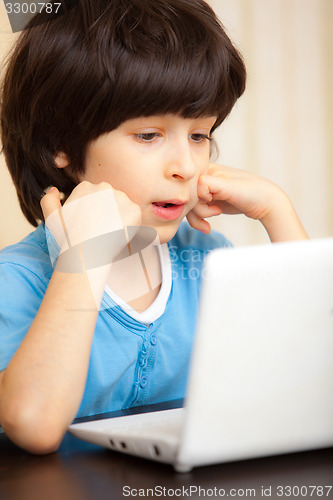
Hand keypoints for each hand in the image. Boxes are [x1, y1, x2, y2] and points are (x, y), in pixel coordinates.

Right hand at [41, 181, 141, 250]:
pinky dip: (131, 226)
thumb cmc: (69, 238)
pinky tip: (119, 234)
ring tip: (110, 234)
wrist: (87, 251)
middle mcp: (104, 187)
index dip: (94, 212)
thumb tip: (53, 189)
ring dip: (120, 219)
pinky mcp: (134, 209)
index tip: (91, 224)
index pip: (95, 197)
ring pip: (124, 208)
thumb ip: (48, 200)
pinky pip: (135, 216)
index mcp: (85, 186)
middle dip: (108, 213)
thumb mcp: (52, 218)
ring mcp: (120, 197)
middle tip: (101, 231)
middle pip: (111, 200)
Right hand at [187, 163, 307, 241]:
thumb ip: (209, 183)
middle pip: (187, 197)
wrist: (265, 203)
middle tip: (215, 212)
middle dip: (198, 210)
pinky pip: (195, 213)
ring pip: (189, 207)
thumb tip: (194, 186)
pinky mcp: (209, 202)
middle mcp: (204, 178)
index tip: (211, 199)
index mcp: (207, 169)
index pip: (188, 184)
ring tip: (213, 220)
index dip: (197, 196)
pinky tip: (207, 227)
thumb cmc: (252, 191)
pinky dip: (199, 222)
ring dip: (198, 218)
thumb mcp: (229, 186)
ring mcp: (206, 191)